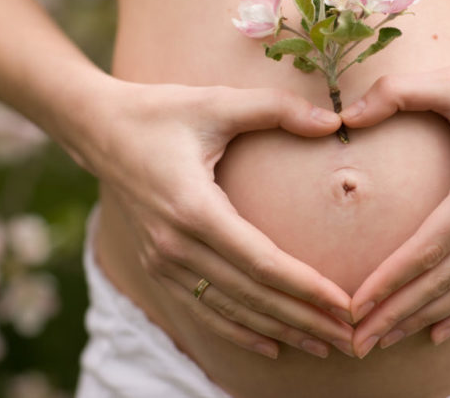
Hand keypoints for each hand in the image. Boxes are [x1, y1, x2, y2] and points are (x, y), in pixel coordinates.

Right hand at [71, 78, 354, 358]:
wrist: (98, 129)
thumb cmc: (161, 112)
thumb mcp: (217, 102)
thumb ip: (277, 109)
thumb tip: (334, 121)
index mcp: (193, 209)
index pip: (261, 261)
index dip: (306, 287)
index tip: (345, 304)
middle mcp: (175, 245)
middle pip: (252, 295)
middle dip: (305, 320)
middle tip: (351, 337)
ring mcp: (162, 261)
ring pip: (231, 310)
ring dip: (280, 331)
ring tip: (324, 347)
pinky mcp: (158, 265)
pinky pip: (204, 309)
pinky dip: (240, 331)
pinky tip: (272, 345)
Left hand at [340, 45, 449, 356]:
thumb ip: (396, 93)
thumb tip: (341, 116)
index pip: (430, 245)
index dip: (390, 279)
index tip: (355, 305)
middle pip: (446, 278)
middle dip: (399, 312)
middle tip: (357, 341)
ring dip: (426, 318)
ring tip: (385, 340)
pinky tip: (438, 332)